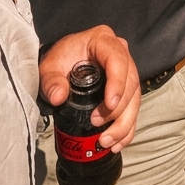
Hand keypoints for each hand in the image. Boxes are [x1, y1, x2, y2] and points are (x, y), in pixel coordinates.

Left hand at [39, 26, 139, 152]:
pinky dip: (127, 129)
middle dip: (118, 109)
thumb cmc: (59, 61)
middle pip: (131, 82)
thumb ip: (51, 80)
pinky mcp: (127, 89)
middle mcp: (121, 53)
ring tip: (106, 142)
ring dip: (124, 124)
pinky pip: (133, 109)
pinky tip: (116, 144)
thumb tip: (58, 96)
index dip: (117, 83)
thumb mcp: (49, 67)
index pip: (117, 60)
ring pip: (135, 99)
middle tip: (97, 124)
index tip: (109, 104)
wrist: (63, 64)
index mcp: (103, 40)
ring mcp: (127, 71)